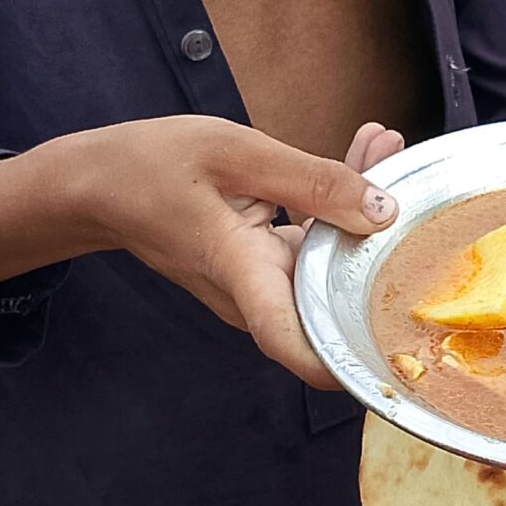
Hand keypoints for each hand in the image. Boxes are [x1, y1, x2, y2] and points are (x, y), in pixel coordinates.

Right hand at [0, 115, 404, 385]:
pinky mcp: (262, 267)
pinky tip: (361, 154)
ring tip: (384, 143)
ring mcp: (258, 284)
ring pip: (329, 260)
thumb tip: (382, 211)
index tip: (396, 358)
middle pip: (334, 289)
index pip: (293, 341)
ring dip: (363, 207)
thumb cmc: (151, 167)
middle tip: (406, 167)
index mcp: (241, 270)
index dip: (347, 361)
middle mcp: (253, 292)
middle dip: (382, 237)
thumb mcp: (235, 153)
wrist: (99, 185)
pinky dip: (337, 203)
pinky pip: (312, 244)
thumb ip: (311, 179)